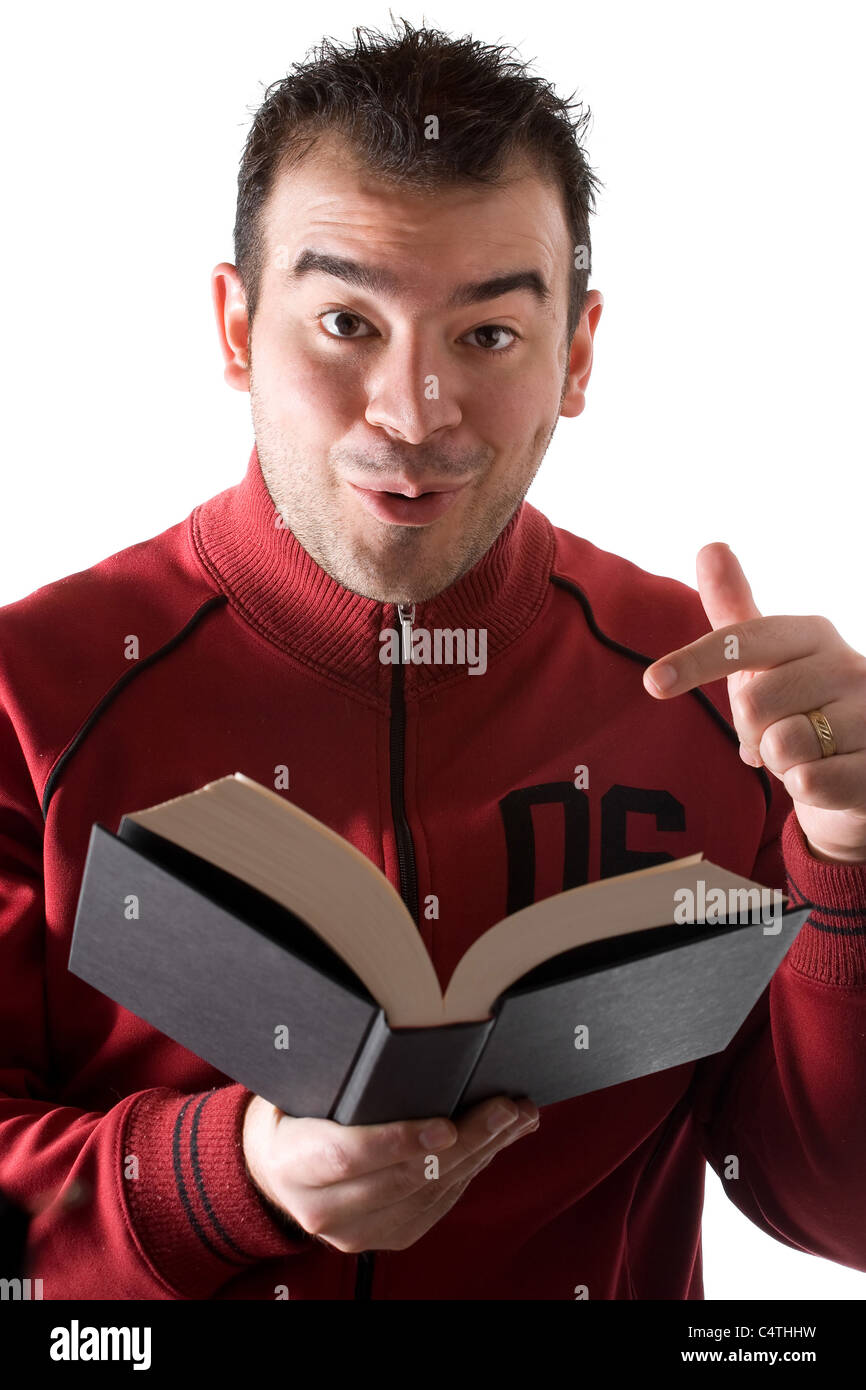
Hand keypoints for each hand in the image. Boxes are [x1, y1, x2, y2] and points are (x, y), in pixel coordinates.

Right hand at [242, 1091, 539, 1253]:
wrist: (277, 1167)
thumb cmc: (296, 1111)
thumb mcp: (302, 1084)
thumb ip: (341, 1072)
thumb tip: (401, 1030)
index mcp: (293, 1162)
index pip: (347, 1156)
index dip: (398, 1142)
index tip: (445, 1126)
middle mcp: (323, 1208)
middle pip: (404, 1177)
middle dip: (465, 1140)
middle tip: (505, 1107)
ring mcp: (357, 1231)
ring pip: (431, 1192)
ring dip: (481, 1153)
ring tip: (516, 1116)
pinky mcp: (388, 1237)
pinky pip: (439, 1204)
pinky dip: (472, 1170)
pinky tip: (496, 1141)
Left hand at [643, 542, 865, 863]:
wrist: (861, 765)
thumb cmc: (800, 706)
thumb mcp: (764, 660)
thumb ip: (735, 609)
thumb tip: (711, 545)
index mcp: (813, 634)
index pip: (743, 640)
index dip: (694, 662)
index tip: (652, 682)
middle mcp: (850, 666)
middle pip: (753, 704)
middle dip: (751, 732)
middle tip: (777, 732)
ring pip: (783, 747)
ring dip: (780, 764)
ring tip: (805, 755)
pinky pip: (812, 784)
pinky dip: (804, 789)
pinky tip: (825, 777)